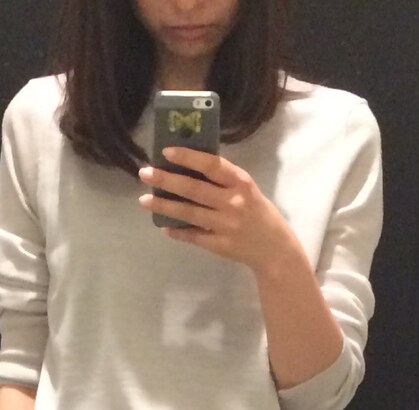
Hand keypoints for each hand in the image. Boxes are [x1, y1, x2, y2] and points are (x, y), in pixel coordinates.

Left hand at [138, 147, 296, 274]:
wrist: (274, 248)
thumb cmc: (258, 212)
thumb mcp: (246, 190)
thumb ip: (223, 180)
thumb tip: (188, 166)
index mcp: (241, 183)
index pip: (211, 165)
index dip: (188, 157)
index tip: (166, 151)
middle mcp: (233, 202)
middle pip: (194, 189)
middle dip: (167, 180)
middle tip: (145, 173)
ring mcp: (225, 225)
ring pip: (189, 213)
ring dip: (164, 206)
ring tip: (144, 200)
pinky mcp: (220, 245)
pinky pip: (193, 236)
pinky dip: (178, 231)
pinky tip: (163, 226)